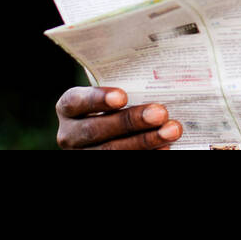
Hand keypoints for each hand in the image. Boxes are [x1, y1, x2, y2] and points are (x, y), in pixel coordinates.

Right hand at [55, 86, 182, 149]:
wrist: (111, 129)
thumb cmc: (115, 103)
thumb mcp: (112, 93)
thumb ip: (127, 86)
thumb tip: (163, 76)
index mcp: (69, 108)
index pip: (76, 102)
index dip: (97, 99)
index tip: (123, 97)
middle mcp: (70, 134)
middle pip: (95, 130)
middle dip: (130, 121)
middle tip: (160, 113)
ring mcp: (83, 153)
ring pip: (110, 150)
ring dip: (145, 141)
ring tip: (172, 130)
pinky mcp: (98, 165)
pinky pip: (122, 161)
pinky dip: (146, 154)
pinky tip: (165, 147)